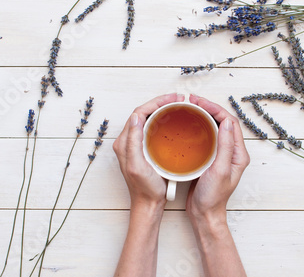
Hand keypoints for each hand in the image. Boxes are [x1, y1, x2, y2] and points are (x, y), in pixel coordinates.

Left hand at [113, 93, 184, 209]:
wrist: (148, 205)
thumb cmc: (145, 189)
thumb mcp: (138, 165)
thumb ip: (133, 141)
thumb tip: (136, 117)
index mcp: (125, 142)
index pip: (139, 113)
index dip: (156, 102)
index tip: (173, 99)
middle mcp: (128, 141)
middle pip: (144, 113)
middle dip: (161, 102)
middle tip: (178, 99)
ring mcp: (136, 145)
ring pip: (148, 119)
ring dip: (162, 110)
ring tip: (178, 105)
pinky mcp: (145, 150)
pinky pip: (153, 128)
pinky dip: (163, 120)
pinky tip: (174, 121)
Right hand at [186, 94, 249, 224]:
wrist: (204, 214)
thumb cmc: (213, 197)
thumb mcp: (220, 170)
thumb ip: (225, 147)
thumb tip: (227, 122)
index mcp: (239, 153)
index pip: (230, 122)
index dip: (215, 108)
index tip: (199, 102)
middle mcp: (232, 152)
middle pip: (223, 121)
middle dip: (208, 108)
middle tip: (192, 101)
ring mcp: (221, 155)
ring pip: (214, 127)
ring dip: (203, 115)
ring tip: (189, 108)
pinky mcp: (210, 158)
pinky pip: (206, 137)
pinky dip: (198, 127)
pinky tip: (187, 125)